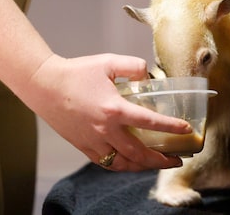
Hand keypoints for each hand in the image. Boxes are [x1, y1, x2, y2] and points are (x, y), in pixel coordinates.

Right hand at [24, 53, 191, 170]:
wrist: (43, 85)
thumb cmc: (76, 72)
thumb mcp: (108, 62)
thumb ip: (134, 66)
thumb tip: (148, 77)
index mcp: (114, 109)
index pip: (150, 123)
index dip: (171, 128)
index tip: (186, 130)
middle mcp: (105, 130)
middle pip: (139, 153)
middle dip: (161, 160)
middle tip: (177, 160)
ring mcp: (93, 141)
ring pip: (123, 163)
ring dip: (143, 167)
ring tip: (157, 165)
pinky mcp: (83, 146)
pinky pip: (106, 163)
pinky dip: (122, 166)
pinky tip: (131, 163)